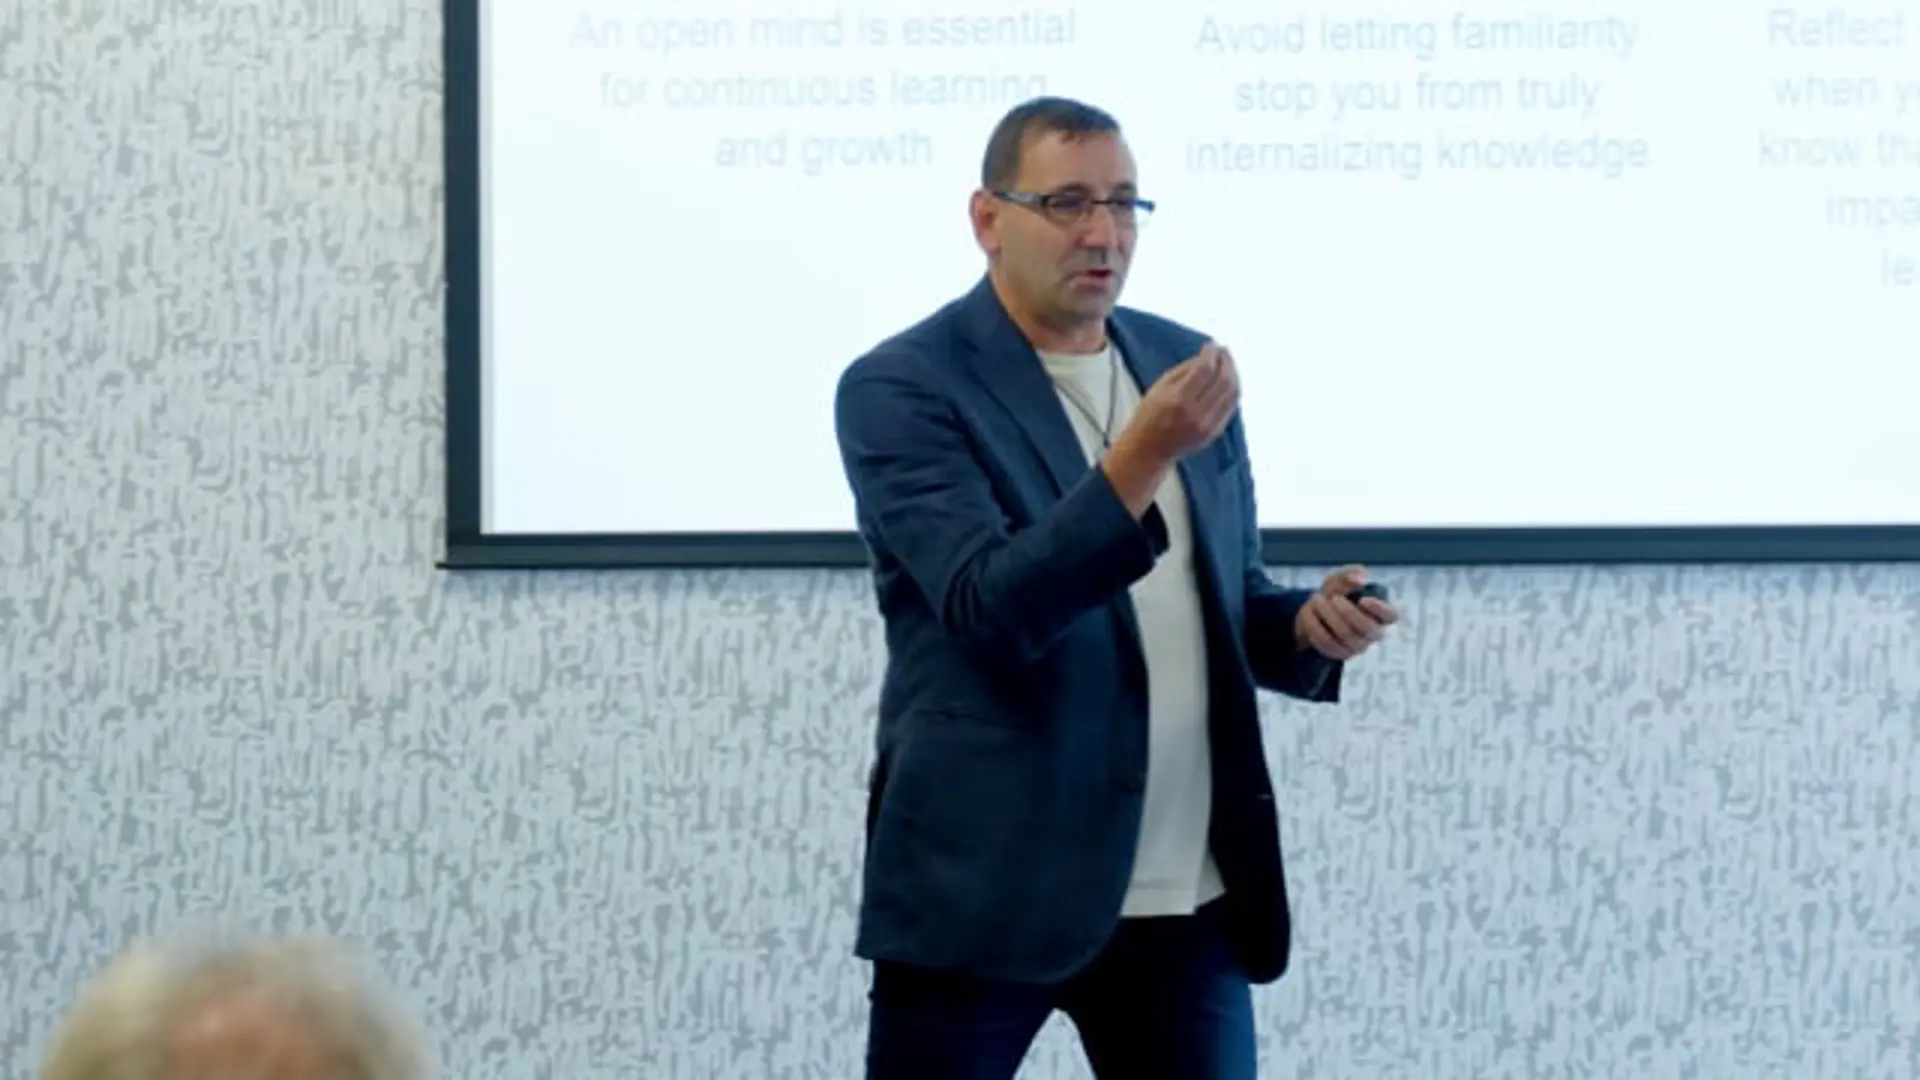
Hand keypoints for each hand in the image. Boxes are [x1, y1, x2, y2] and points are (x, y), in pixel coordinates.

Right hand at [1117, 343, 1238, 465]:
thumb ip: (1185, 370)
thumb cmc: (1149, 416)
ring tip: (1228, 362)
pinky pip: (1231, 406)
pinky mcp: (1214, 432)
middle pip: (1223, 380)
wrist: (1149, 450)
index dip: (1212, 353)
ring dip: (1233, 373)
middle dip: (1226, 361)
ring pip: (1232, 393)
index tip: (1211, 345)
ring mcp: (1208, 425)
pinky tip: (1228, 380)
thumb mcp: (1159, 387)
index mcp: (1179, 400)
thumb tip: (1208, 355)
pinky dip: (1233, 389)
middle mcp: (1196, 413)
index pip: (1205, 369)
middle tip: (1223, 351)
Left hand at [1294, 565, 1397, 660]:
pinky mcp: (1340, 653)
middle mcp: (1373, 632)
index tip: (1363, 599)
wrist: (1316, 611)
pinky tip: (1309, 612)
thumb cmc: (1337, 592)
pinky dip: (1315, 625)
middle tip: (1333, 598)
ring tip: (1316, 599)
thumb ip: (1350, 575)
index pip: (1391, 615)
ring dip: (1328, 615)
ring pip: (1345, 636)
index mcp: (1380, 613)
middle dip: (1348, 612)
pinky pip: (1327, 643)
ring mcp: (1357, 646)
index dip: (1380, 609)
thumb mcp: (1340, 578)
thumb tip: (1359, 579)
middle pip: (1367, 628)